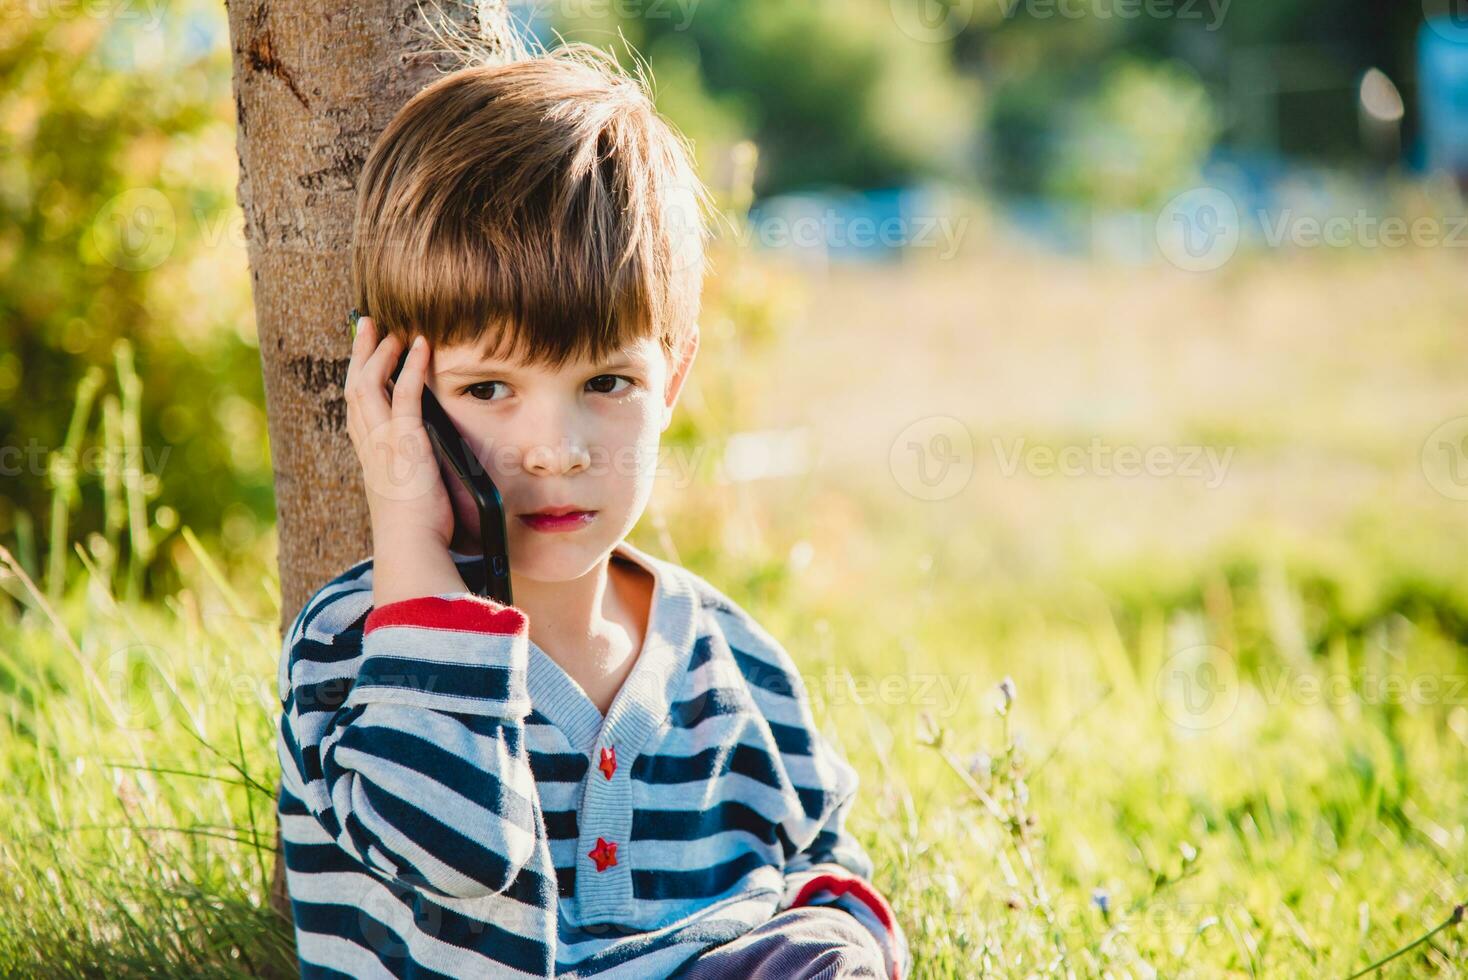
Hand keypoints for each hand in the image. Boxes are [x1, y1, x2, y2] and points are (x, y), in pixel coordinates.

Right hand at [344, 315, 454, 554]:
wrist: (412, 549)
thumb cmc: (418, 533)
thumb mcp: (412, 497)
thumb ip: (415, 476)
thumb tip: (432, 469)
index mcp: (371, 459)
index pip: (358, 410)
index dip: (359, 379)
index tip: (366, 358)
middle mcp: (370, 446)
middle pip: (355, 387)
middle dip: (360, 353)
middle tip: (367, 324)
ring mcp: (384, 443)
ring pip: (369, 384)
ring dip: (382, 352)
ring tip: (394, 328)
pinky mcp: (405, 443)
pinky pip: (405, 394)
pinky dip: (412, 367)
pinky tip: (421, 346)